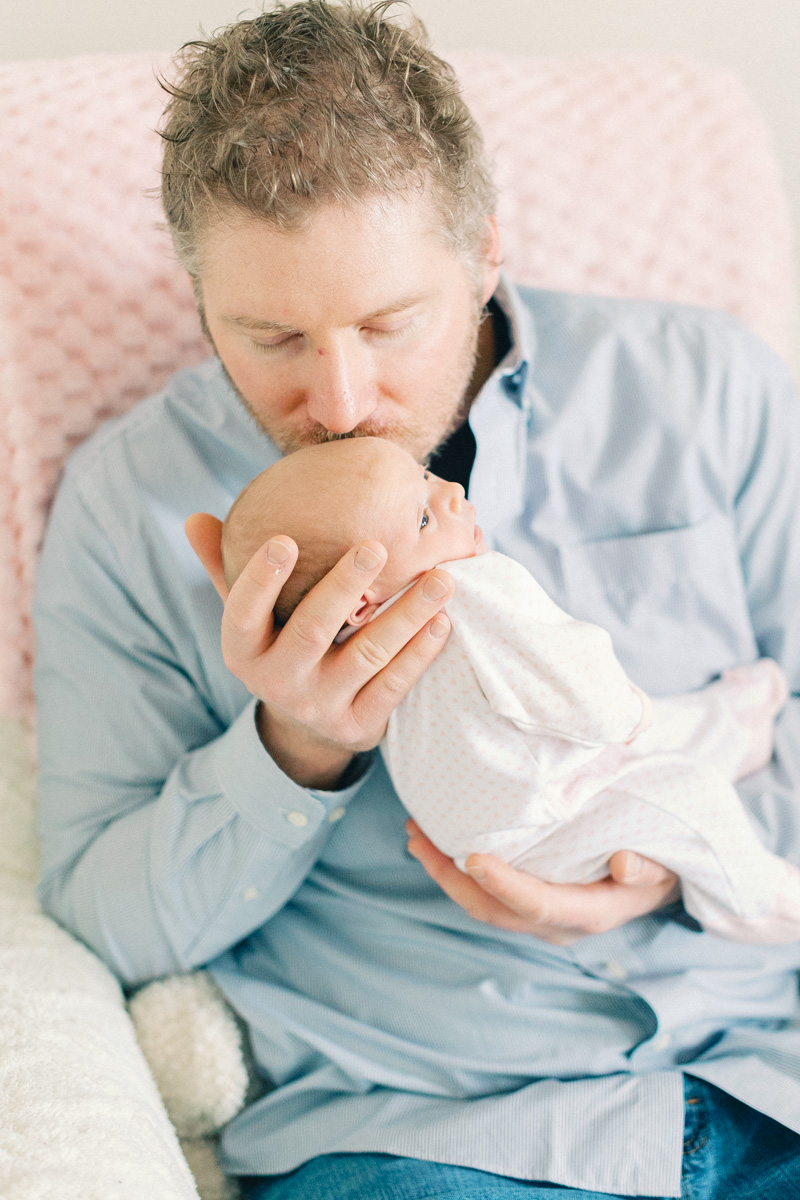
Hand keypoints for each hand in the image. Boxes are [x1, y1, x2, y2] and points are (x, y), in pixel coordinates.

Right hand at [185, 513, 453, 788]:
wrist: (307, 730)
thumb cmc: (280, 648)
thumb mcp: (250, 619)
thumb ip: (225, 568)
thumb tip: (195, 518)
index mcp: (243, 651)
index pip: (242, 613)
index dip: (260, 579)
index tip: (284, 540)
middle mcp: (277, 681)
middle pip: (312, 629)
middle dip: (344, 585)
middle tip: (375, 547)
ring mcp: (319, 705)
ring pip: (367, 655)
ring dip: (406, 615)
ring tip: (440, 578)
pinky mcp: (357, 724)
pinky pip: (393, 686)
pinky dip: (420, 653)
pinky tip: (442, 621)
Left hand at [405, 820, 679, 943]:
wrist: (663, 876)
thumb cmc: (662, 860)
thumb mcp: (666, 863)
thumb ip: (649, 868)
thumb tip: (625, 865)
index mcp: (588, 912)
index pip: (537, 904)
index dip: (503, 884)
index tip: (472, 856)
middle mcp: (557, 923)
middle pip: (493, 909)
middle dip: (450, 877)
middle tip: (418, 837)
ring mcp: (539, 917)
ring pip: (481, 904)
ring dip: (445, 872)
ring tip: (415, 835)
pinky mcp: (529, 904)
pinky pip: (485, 894)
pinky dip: (457, 870)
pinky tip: (437, 843)